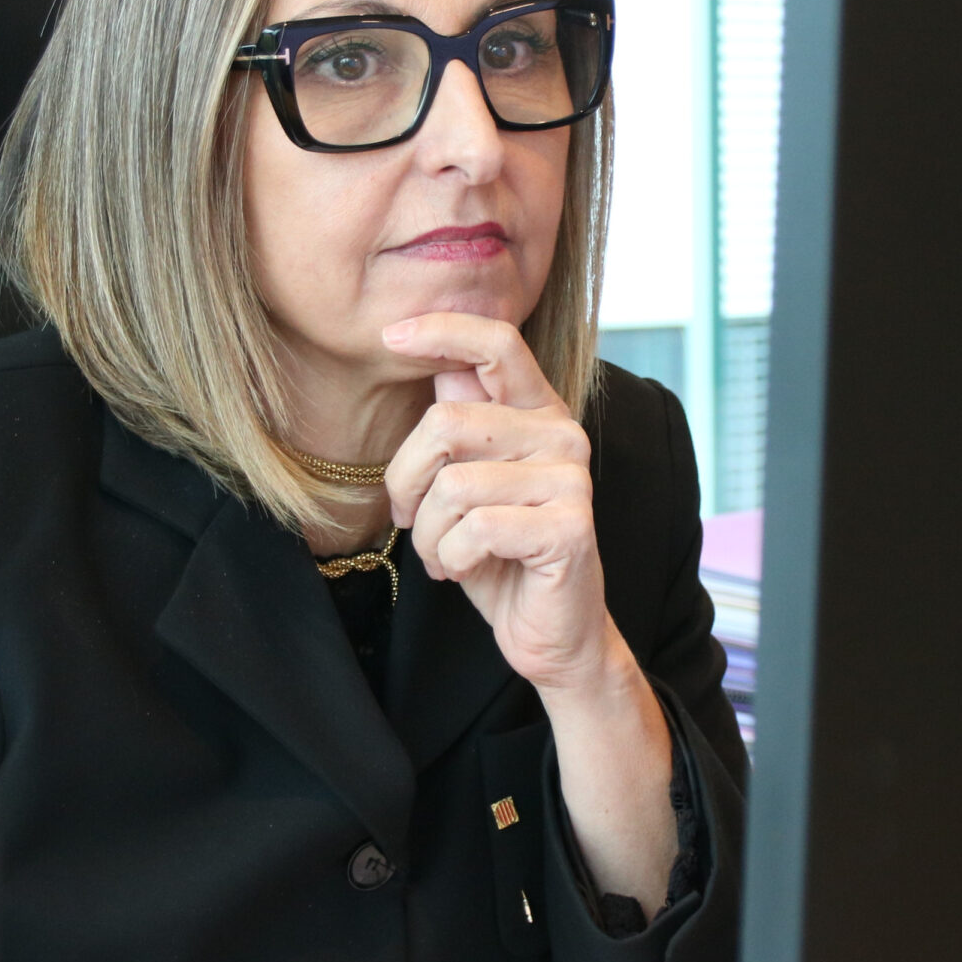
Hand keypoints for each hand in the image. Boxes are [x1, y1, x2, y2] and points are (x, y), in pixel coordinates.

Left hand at [380, 312, 615, 694]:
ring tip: (446, 556)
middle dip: (407, 480)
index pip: (498, 343)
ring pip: (454, 485)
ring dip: (430, 535)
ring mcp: (571, 479)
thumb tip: (439, 362)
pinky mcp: (569, 526)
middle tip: (414, 521)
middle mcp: (562, 434)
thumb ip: (462, 423)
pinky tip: (467, 571)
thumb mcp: (468, 482)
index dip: (442, 329)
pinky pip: (475, 530)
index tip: (391, 336)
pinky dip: (453, 559)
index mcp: (537, 412)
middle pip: (447, 421)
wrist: (551, 632)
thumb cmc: (500, 555)